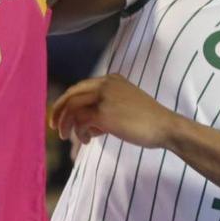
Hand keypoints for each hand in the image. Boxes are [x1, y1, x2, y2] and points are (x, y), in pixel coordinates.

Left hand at [50, 74, 179, 149]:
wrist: (165, 126)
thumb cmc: (147, 121)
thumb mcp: (124, 106)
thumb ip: (105, 109)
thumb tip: (83, 124)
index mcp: (112, 79)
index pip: (80, 87)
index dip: (67, 102)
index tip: (61, 116)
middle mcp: (106, 83)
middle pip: (71, 94)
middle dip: (59, 111)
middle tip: (54, 127)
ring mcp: (104, 97)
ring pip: (72, 107)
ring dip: (66, 124)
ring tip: (67, 137)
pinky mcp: (104, 113)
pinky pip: (81, 122)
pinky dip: (79, 132)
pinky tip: (87, 141)